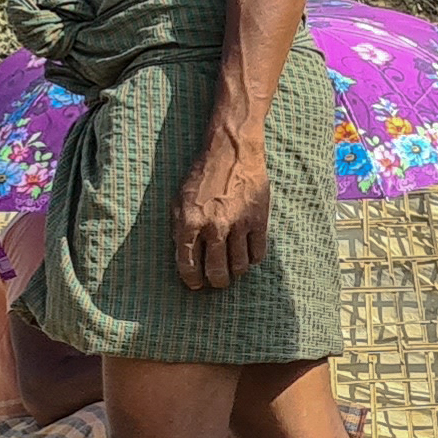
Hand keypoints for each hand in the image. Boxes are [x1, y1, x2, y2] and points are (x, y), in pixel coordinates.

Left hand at [172, 126, 271, 289]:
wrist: (231, 152)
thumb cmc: (202, 176)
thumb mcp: (179, 200)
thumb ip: (179, 228)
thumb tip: (184, 255)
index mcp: (189, 223)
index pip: (188, 264)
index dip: (191, 279)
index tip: (195, 285)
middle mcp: (213, 227)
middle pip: (216, 270)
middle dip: (216, 282)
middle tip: (217, 282)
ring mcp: (238, 225)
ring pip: (239, 266)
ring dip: (235, 272)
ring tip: (233, 270)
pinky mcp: (258, 220)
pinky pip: (257, 253)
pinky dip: (252, 260)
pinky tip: (247, 256)